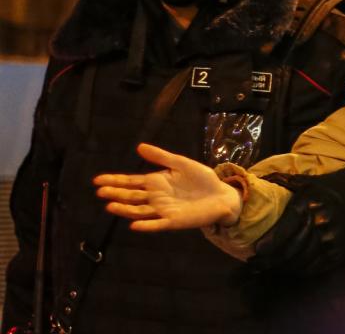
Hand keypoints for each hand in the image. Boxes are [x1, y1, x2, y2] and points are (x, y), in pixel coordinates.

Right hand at [93, 143, 242, 230]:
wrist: (220, 195)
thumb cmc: (202, 178)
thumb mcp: (181, 164)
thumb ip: (162, 157)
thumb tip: (140, 146)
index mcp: (156, 182)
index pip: (130, 181)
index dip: (115, 181)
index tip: (97, 180)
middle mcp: (155, 197)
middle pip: (131, 196)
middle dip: (116, 193)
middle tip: (100, 191)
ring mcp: (163, 210)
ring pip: (139, 210)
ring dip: (125, 209)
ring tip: (110, 206)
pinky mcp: (173, 221)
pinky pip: (157, 224)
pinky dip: (146, 225)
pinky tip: (134, 224)